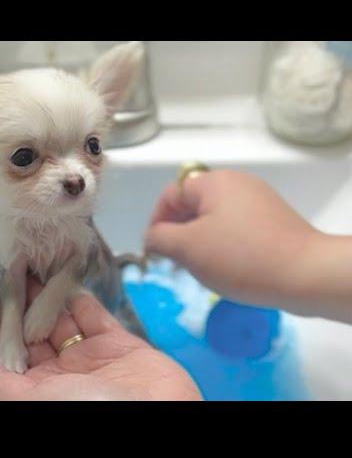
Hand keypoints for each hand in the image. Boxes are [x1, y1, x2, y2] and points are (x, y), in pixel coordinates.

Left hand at [0, 263, 200, 400]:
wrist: (162, 420)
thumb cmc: (92, 415)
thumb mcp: (33, 401)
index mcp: (33, 389)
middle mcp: (57, 372)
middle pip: (26, 326)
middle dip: (12, 295)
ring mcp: (87, 357)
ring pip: (57, 316)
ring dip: (41, 289)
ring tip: (26, 257)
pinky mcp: (117, 344)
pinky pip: (92, 313)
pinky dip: (77, 292)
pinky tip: (61, 268)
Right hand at [144, 169, 351, 320]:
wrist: (306, 275)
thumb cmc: (239, 257)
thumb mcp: (187, 248)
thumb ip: (159, 238)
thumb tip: (152, 237)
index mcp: (214, 182)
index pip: (170, 195)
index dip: (156, 222)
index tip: (155, 252)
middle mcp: (237, 183)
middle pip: (192, 205)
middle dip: (178, 234)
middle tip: (176, 263)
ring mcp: (258, 201)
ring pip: (213, 219)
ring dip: (199, 242)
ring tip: (201, 269)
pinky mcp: (273, 221)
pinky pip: (235, 228)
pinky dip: (222, 245)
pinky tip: (226, 268)